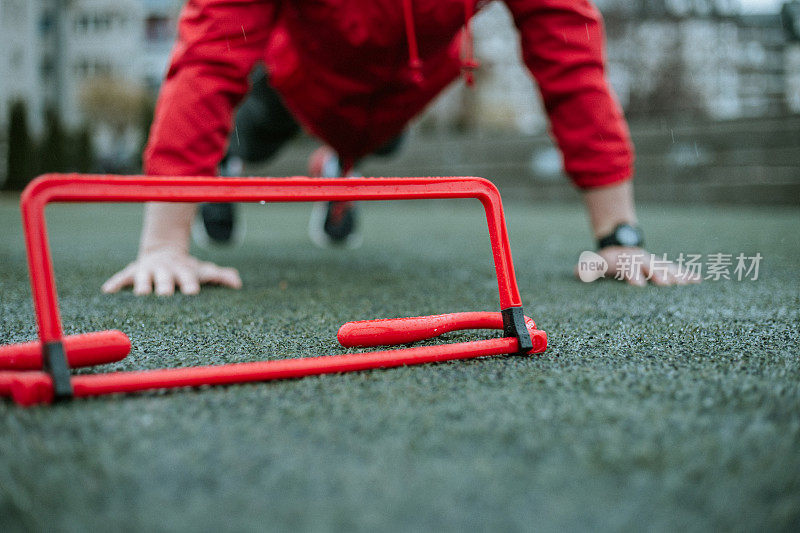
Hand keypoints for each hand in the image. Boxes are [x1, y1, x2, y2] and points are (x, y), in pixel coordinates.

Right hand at [102, 247, 241, 295]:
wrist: (164, 251)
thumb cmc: (187, 268)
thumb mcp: (204, 270)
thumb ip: (221, 276)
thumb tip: (237, 283)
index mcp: (183, 271)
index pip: (188, 278)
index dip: (189, 284)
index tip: (192, 292)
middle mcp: (165, 271)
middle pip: (165, 279)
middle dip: (166, 286)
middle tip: (166, 295)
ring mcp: (148, 271)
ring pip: (144, 278)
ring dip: (143, 285)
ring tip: (141, 294)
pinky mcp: (132, 272)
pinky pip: (122, 278)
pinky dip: (116, 283)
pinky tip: (108, 292)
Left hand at [589, 246, 701, 285]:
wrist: (622, 246)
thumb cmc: (609, 261)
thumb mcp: (597, 263)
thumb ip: (589, 268)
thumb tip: (579, 272)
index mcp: (625, 262)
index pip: (628, 268)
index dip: (632, 274)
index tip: (637, 283)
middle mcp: (642, 261)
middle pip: (650, 268)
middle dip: (657, 274)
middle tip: (664, 283)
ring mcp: (654, 263)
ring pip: (666, 268)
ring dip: (675, 275)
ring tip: (684, 283)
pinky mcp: (663, 267)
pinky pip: (676, 270)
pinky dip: (687, 275)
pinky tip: (697, 281)